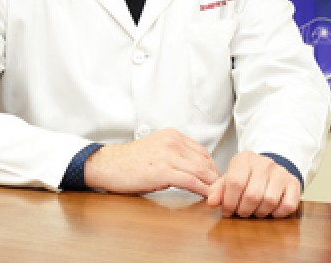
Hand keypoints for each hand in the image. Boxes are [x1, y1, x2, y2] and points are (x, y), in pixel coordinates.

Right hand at [84, 128, 219, 197]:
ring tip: (217, 196)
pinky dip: (202, 190)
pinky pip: (190, 181)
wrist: (109, 164)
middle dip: (215, 177)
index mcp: (172, 135)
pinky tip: (206, 197)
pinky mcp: (163, 170)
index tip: (215, 180)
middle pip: (204, 160)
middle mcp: (172, 141)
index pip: (202, 151)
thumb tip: (194, 169)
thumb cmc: (130, 161)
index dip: (212, 167)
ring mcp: (168, 155)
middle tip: (221, 191)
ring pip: (201, 170)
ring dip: (212, 185)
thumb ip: (175, 153)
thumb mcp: (156, 148)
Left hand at [207, 151, 300, 217]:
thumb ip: (218, 189)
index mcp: (244, 158)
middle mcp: (264, 163)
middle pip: (252, 195)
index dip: (229, 202)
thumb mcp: (230, 177)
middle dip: (244, 210)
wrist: (270, 168)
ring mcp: (280, 172)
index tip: (227, 211)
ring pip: (269, 201)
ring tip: (254, 211)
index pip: (235, 182)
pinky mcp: (294, 183)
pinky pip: (287, 206)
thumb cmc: (246, 175)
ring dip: (259, 213)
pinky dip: (278, 213)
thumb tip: (212, 202)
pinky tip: (270, 210)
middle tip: (241, 212)